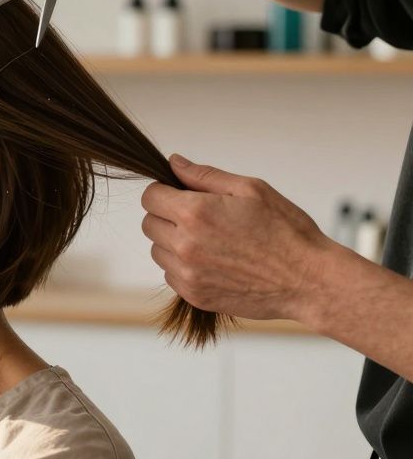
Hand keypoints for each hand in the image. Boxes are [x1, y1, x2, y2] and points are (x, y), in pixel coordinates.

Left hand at [140, 154, 338, 323]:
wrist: (308, 281)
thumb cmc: (286, 232)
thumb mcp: (251, 189)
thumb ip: (204, 175)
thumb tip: (174, 163)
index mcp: (195, 213)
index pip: (150, 196)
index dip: (164, 192)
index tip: (181, 195)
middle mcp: (184, 245)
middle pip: (149, 223)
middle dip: (168, 215)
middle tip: (201, 217)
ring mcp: (187, 274)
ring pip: (158, 250)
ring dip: (174, 242)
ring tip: (212, 241)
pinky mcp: (193, 295)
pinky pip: (171, 275)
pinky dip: (185, 267)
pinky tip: (215, 262)